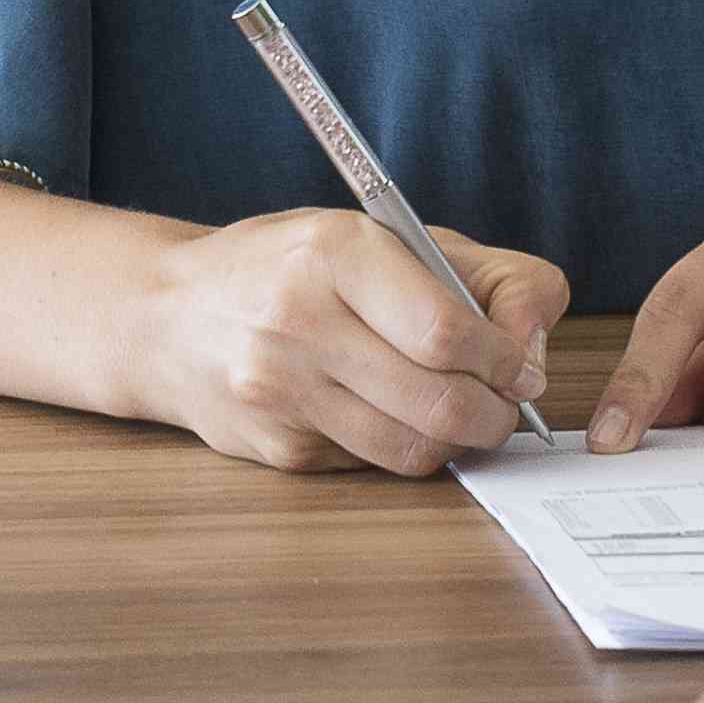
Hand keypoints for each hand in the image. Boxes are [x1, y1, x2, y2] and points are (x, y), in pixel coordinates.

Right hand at [126, 207, 567, 475]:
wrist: (169, 316)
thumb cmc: (294, 268)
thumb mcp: (387, 236)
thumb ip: (484, 276)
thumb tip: (533, 352)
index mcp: (335, 251)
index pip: (448, 332)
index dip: (506, 361)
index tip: (521, 366)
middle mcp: (297, 320)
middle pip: (439, 403)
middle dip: (495, 414)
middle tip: (503, 404)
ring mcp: (280, 391)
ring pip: (413, 449)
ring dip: (457, 442)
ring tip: (458, 413)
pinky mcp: (276, 448)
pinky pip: (374, 466)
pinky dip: (403, 448)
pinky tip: (391, 415)